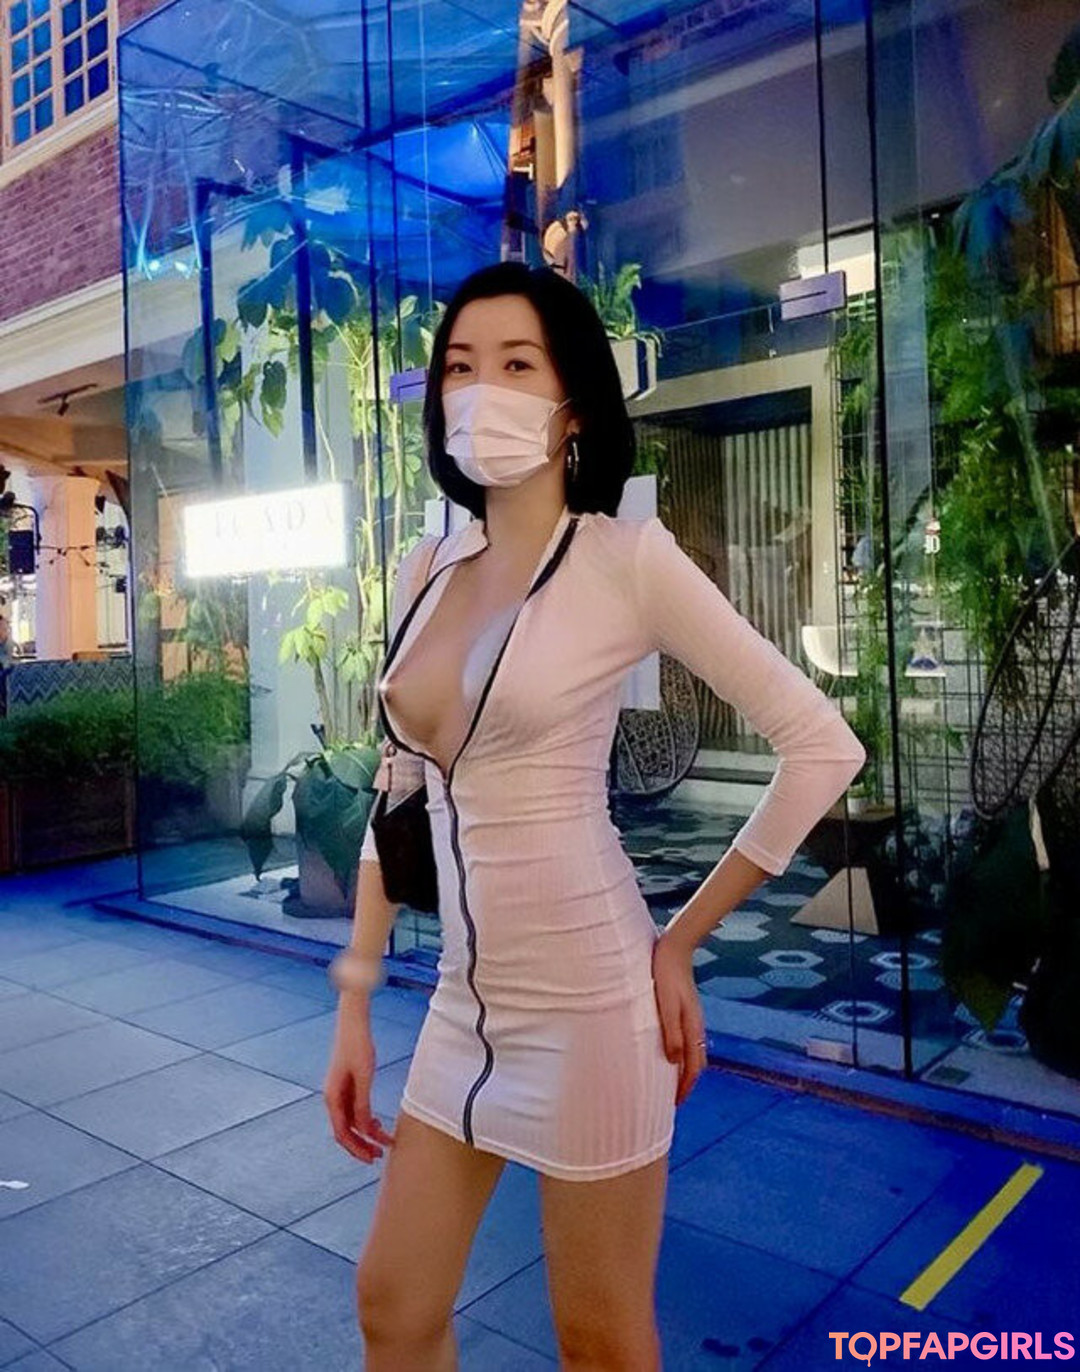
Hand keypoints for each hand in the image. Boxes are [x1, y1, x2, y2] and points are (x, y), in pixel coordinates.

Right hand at [323, 1008, 395, 1163]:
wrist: (353, 1023)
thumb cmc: (357, 1045)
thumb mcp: (364, 1076)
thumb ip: (363, 1103)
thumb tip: (365, 1128)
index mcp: (332, 1097)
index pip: (342, 1133)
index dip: (356, 1148)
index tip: (371, 1158)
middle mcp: (333, 1098)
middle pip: (345, 1131)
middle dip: (361, 1145)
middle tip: (379, 1155)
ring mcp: (339, 1093)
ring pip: (352, 1122)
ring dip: (366, 1133)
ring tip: (384, 1142)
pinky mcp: (347, 1086)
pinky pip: (355, 1111)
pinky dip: (366, 1120)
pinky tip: (378, 1124)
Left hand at [651, 930, 706, 1105]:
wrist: (674, 948)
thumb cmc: (665, 975)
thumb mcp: (666, 1005)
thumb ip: (671, 1032)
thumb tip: (675, 1062)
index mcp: (692, 1028)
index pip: (693, 1067)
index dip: (684, 1088)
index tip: (674, 1105)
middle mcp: (696, 1026)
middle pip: (696, 1063)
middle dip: (687, 1084)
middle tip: (672, 1100)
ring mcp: (692, 1018)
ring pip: (693, 1052)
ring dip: (684, 1070)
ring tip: (669, 1082)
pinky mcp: (686, 1010)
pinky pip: (687, 1040)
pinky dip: (682, 1054)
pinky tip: (668, 1053)